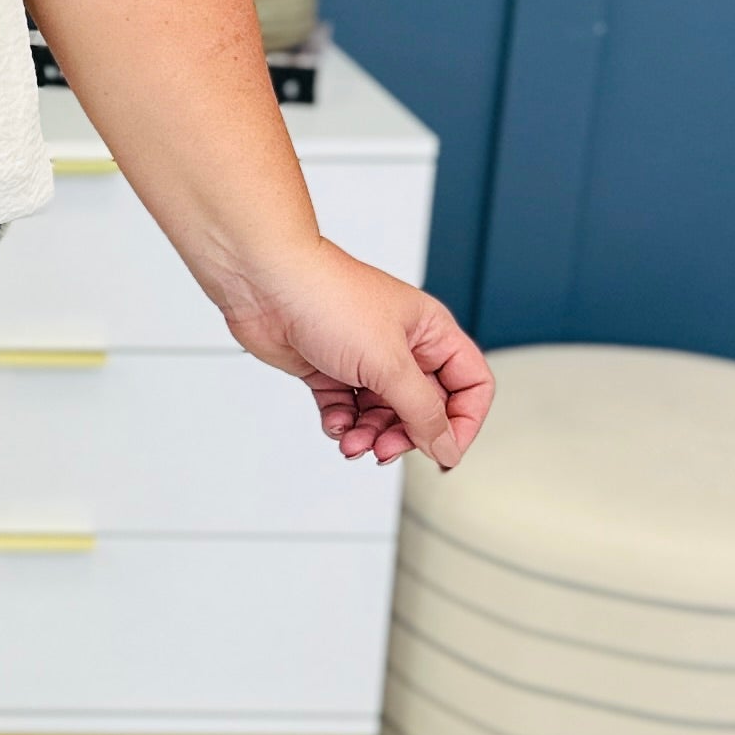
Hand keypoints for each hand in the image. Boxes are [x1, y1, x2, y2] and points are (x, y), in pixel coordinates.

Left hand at [218, 243, 493, 469]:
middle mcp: (401, 346)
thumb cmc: (328, 298)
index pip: (470, 385)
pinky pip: (347, 411)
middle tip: (385, 448)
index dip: (463, 421)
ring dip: (370, 435)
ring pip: (383, 414)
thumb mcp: (388, 363)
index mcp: (430, 332)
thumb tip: (445, 445)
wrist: (265, 283)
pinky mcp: (329, 370)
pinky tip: (334, 423)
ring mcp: (364, 359)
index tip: (442, 450)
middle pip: (424, 408)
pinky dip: (342, 424)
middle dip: (406, 434)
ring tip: (353, 441)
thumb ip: (421, 410)